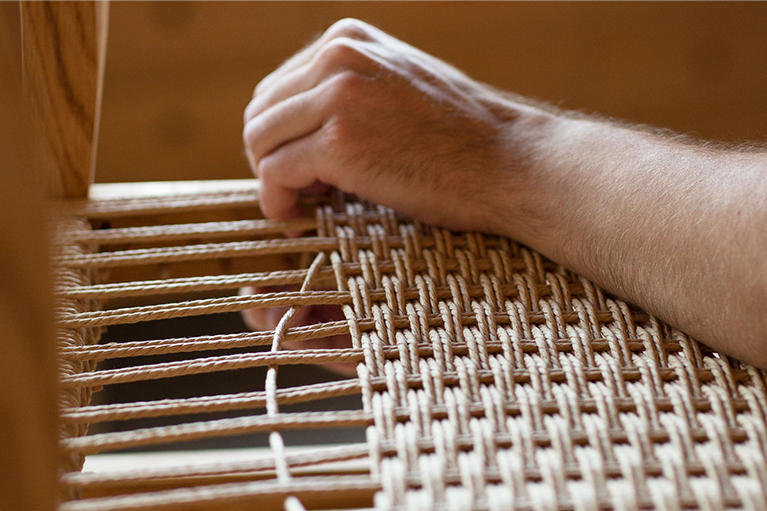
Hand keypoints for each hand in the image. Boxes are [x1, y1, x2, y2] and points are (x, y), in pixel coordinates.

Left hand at [242, 19, 548, 236]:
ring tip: (308, 202)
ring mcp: (338, 97)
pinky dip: (278, 201)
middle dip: (272, 157)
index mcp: (347, 39)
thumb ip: (347, 89)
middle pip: (260, 114)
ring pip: (258, 142)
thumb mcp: (397, 85)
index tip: (308, 168)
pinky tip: (300, 216)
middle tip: (306, 190)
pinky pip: (273, 175)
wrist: (507, 165)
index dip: (283, 136)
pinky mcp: (339, 143)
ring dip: (273, 180)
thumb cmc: (459, 139)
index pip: (275, 89)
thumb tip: (293, 122)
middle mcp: (337, 56)